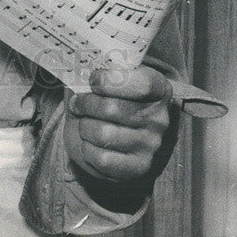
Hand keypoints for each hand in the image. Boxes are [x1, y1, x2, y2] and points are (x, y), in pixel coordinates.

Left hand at [64, 65, 173, 185]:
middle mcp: (160, 118)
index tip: (92, 79)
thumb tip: (78, 69)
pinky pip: (102, 158)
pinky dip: (87, 149)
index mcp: (158, 89)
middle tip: (77, 102)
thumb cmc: (106, 100)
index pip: (141, 84)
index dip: (110, 80)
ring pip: (103, 134)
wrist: (109, 136)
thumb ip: (97, 71)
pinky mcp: (138, 168)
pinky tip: (90, 142)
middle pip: (112, 109)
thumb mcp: (107, 80)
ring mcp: (151, 145)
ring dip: (84, 127)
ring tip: (84, 122)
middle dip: (86, 104)